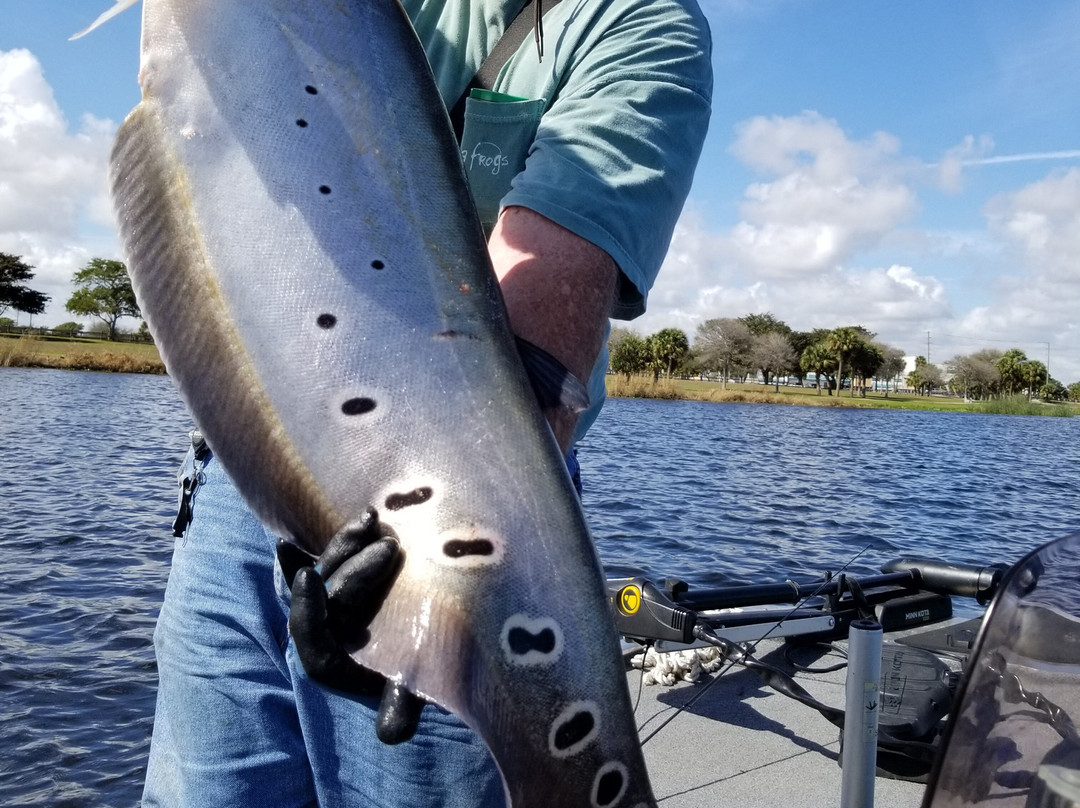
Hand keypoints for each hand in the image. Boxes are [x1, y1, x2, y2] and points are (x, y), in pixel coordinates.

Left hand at [276, 508, 425, 743]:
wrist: (438, 661)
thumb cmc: (424, 679)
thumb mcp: (415, 692)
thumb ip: (401, 707)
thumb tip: (391, 736)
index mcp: (330, 660)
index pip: (311, 634)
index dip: (307, 607)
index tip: (309, 577)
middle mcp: (329, 631)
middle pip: (328, 594)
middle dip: (353, 568)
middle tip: (392, 548)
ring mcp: (340, 604)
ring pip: (333, 570)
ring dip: (347, 544)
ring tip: (371, 517)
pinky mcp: (352, 584)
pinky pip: (337, 559)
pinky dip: (329, 544)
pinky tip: (323, 522)